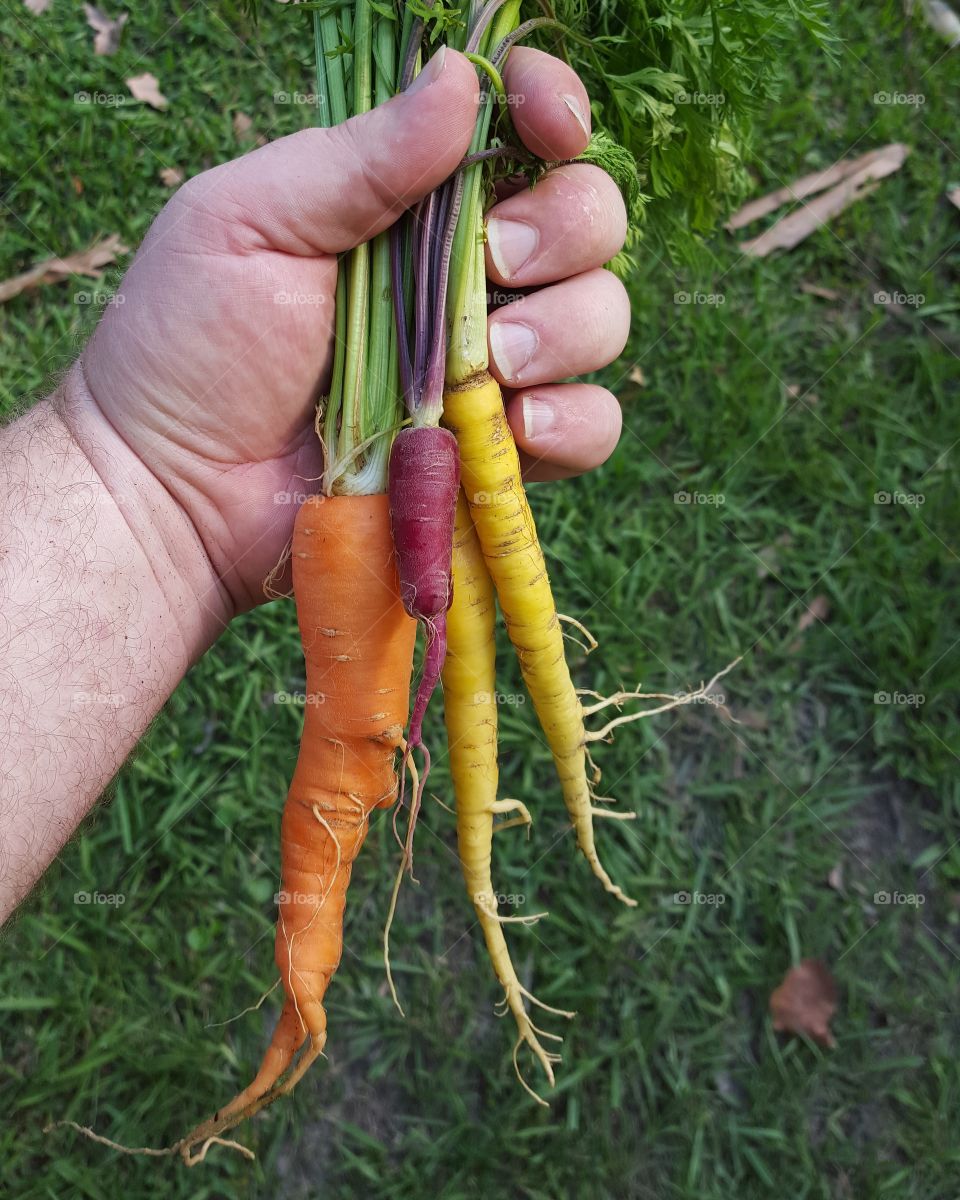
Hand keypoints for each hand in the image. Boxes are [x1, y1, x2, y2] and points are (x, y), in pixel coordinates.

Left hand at [75, 46, 627, 619]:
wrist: (178, 493)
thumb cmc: (192, 345)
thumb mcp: (250, 221)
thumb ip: (357, 158)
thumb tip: (459, 78)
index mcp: (408, 202)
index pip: (516, 132)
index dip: (551, 110)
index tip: (547, 124)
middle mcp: (465, 277)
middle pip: (588, 219)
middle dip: (565, 227)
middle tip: (498, 261)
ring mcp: (488, 369)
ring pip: (600, 317)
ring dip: (563, 329)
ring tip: (489, 362)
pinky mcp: (496, 452)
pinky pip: (591, 425)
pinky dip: (572, 421)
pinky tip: (515, 428)